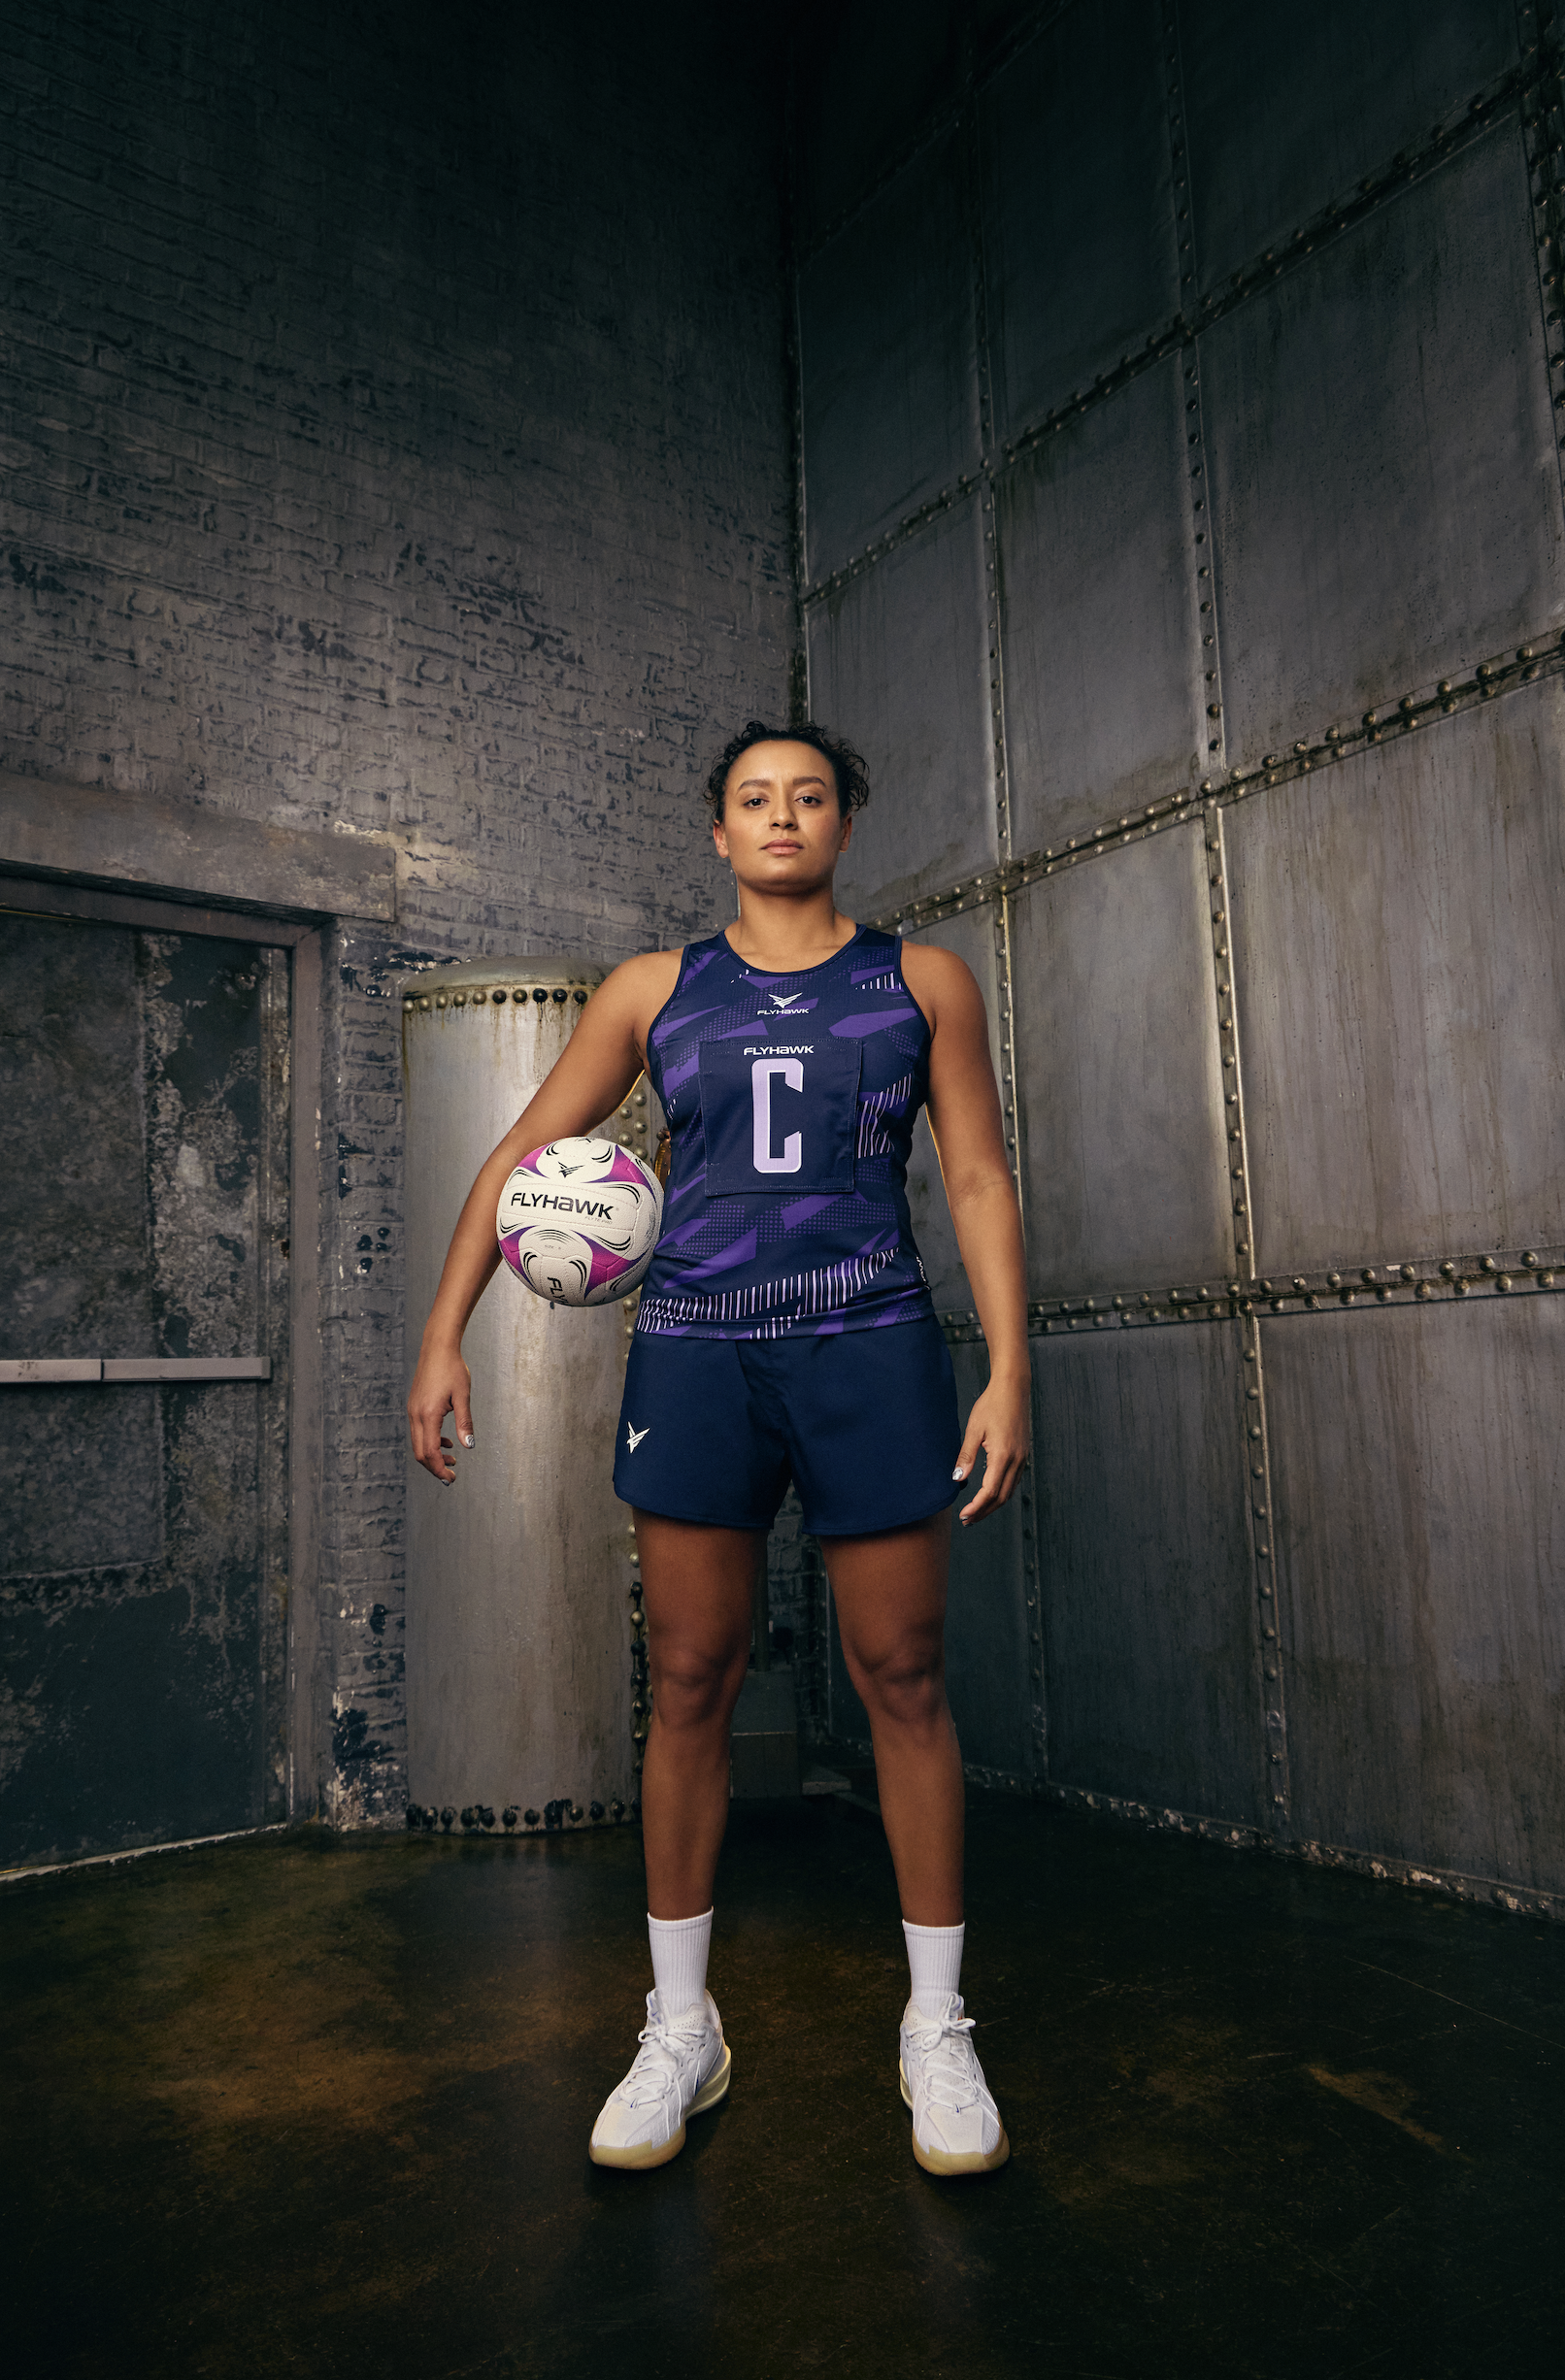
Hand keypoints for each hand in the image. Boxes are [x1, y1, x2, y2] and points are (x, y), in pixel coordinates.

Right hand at [407, 1346, 474, 1484]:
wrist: (437, 1348)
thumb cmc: (453, 1369)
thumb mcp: (463, 1396)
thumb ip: (465, 1422)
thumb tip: (469, 1446)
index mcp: (428, 1415)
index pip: (430, 1452)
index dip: (440, 1468)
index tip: (451, 1478)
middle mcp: (416, 1415)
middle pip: (420, 1452)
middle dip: (435, 1467)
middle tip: (451, 1476)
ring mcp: (412, 1410)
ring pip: (418, 1443)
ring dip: (433, 1455)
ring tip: (452, 1459)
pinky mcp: (414, 1406)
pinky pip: (419, 1431)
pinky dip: (431, 1442)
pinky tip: (447, 1441)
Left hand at [952, 1371, 1030, 1525]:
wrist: (1013, 1388)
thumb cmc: (991, 1405)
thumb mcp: (973, 1430)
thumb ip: (966, 1457)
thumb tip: (958, 1480)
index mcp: (1003, 1455)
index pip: (990, 1491)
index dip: (977, 1507)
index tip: (964, 1515)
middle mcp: (1016, 1460)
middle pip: (1001, 1497)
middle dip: (984, 1511)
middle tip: (967, 1520)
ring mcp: (1022, 1458)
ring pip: (1009, 1491)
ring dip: (993, 1504)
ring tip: (976, 1511)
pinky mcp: (1023, 1454)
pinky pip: (1014, 1481)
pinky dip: (1001, 1492)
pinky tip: (989, 1493)